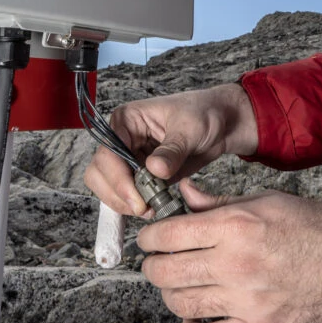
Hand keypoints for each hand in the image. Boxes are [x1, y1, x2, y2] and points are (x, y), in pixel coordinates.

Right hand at [84, 84, 259, 216]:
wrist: (222, 125)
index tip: (137, 199)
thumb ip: (172, 150)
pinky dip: (135, 205)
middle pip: (99, 172)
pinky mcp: (140, 176)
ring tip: (151, 208)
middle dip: (118, 194)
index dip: (117, 178)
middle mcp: (122, 139)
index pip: (108, 152)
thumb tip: (154, 169)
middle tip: (143, 208)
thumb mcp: (191, 128)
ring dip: (124, 203)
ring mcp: (129, 159)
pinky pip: (126, 195)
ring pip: (107, 187)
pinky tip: (153, 208)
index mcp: (126, 120)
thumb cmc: (204, 113)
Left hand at [138, 184, 321, 322]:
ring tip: (183, 287)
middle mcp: (236, 262)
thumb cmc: (315, 227)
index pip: (165, 235)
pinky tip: (198, 318)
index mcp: (235, 225)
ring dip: (172, 295)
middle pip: (163, 272)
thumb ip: (219, 203)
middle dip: (153, 267)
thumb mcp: (265, 201)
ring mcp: (248, 301)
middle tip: (160, 264)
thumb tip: (182, 195)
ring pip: (179, 304)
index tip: (150, 241)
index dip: (148, 238)